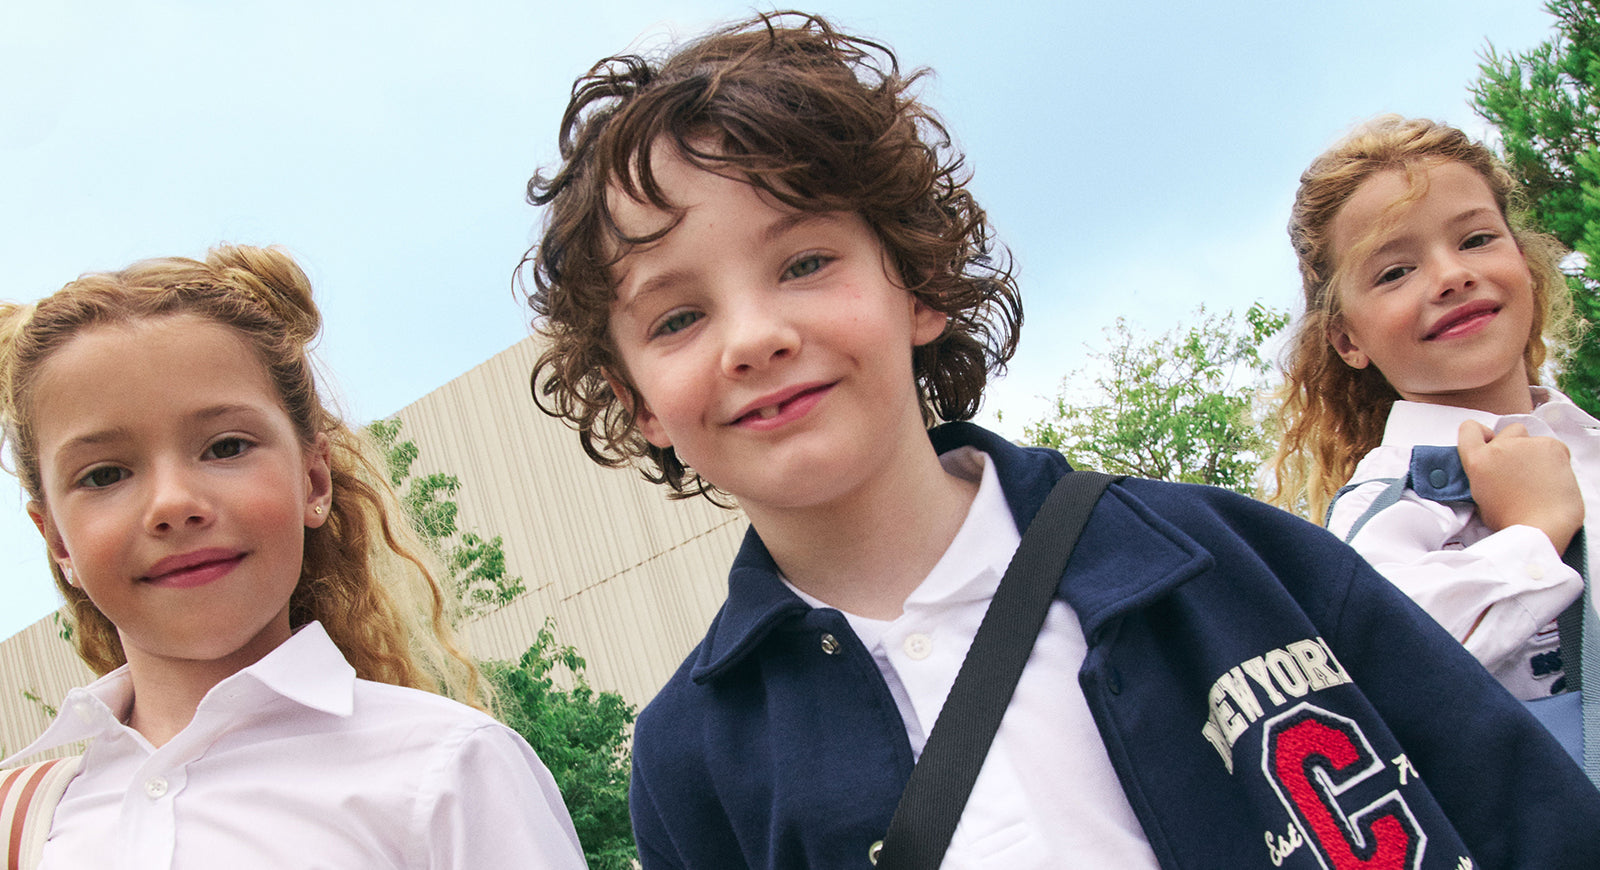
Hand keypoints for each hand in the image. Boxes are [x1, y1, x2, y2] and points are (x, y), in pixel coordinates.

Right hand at [1457, 421, 1583, 553]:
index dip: (1480, 433)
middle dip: (1514, 444)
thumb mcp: (1481, 499)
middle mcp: (1500, 447)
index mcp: (1478, 461)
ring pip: (1532, 438)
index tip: (1489, 442)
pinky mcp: (1552, 447)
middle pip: (1508, 430)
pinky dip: (1555, 458)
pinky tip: (1553, 478)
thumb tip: (1493, 473)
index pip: (1469, 429)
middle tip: (1519, 467)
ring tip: (1540, 477)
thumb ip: (1483, 477)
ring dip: (1534, 452)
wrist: (1541, 527)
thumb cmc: (1512, 521)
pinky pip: (1553, 446)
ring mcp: (1527, 445)